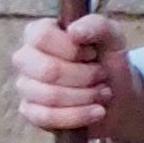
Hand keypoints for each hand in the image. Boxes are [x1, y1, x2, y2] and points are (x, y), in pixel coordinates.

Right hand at [13, 13, 143, 142]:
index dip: (73, 50)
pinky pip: (46, 117)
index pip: (42, 37)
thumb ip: (97, 25)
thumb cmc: (109, 61)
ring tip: (103, 92)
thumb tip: (74, 31)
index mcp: (38, 32)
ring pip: (50, 96)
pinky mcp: (30, 112)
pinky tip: (97, 111)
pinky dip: (79, 115)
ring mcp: (25, 85)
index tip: (92, 54)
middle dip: (85, 77)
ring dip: (86, 96)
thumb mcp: (113, 37)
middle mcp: (25, 57)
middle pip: (48, 70)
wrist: (118, 96)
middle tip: (102, 76)